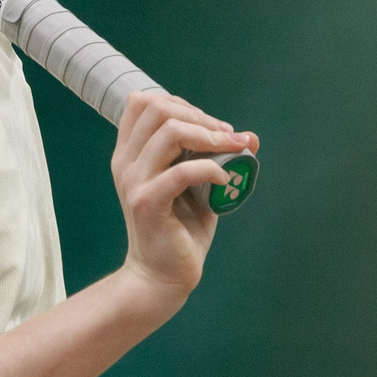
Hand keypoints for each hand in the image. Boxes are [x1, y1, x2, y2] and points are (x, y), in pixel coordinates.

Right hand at [110, 91, 252, 302]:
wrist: (162, 274)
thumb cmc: (179, 228)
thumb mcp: (196, 185)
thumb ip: (214, 159)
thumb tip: (250, 137)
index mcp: (130, 153)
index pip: (143, 102)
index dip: (181, 104)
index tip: (212, 126)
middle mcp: (126, 162)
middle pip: (157, 108)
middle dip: (200, 116)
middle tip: (227, 137)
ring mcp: (134, 181)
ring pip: (169, 132)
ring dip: (209, 137)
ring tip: (231, 151)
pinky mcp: (148, 202)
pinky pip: (182, 171)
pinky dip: (211, 169)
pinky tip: (225, 180)